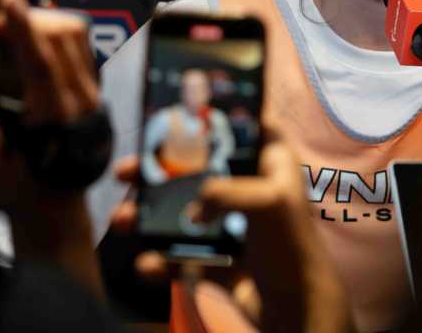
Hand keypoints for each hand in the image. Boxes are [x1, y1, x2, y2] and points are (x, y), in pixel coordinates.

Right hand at [0, 0, 103, 294]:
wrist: (55, 207)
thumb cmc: (21, 193)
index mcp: (54, 120)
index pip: (41, 61)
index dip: (23, 27)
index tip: (8, 1)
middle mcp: (79, 102)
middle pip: (60, 38)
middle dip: (26, 18)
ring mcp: (90, 93)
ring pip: (76, 36)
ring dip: (43, 20)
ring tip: (9, 27)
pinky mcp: (93, 89)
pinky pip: (83, 44)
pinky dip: (57, 29)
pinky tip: (33, 34)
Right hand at [109, 131, 354, 332]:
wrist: (299, 313)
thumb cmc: (294, 247)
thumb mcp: (270, 201)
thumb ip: (227, 191)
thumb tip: (192, 208)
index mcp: (269, 163)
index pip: (242, 125)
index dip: (213, 114)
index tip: (174, 109)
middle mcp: (249, 188)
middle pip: (196, 168)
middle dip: (158, 170)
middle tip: (126, 171)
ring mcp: (230, 225)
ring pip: (181, 211)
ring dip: (148, 216)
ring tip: (122, 221)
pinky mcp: (217, 259)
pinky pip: (182, 254)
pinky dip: (162, 259)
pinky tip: (147, 264)